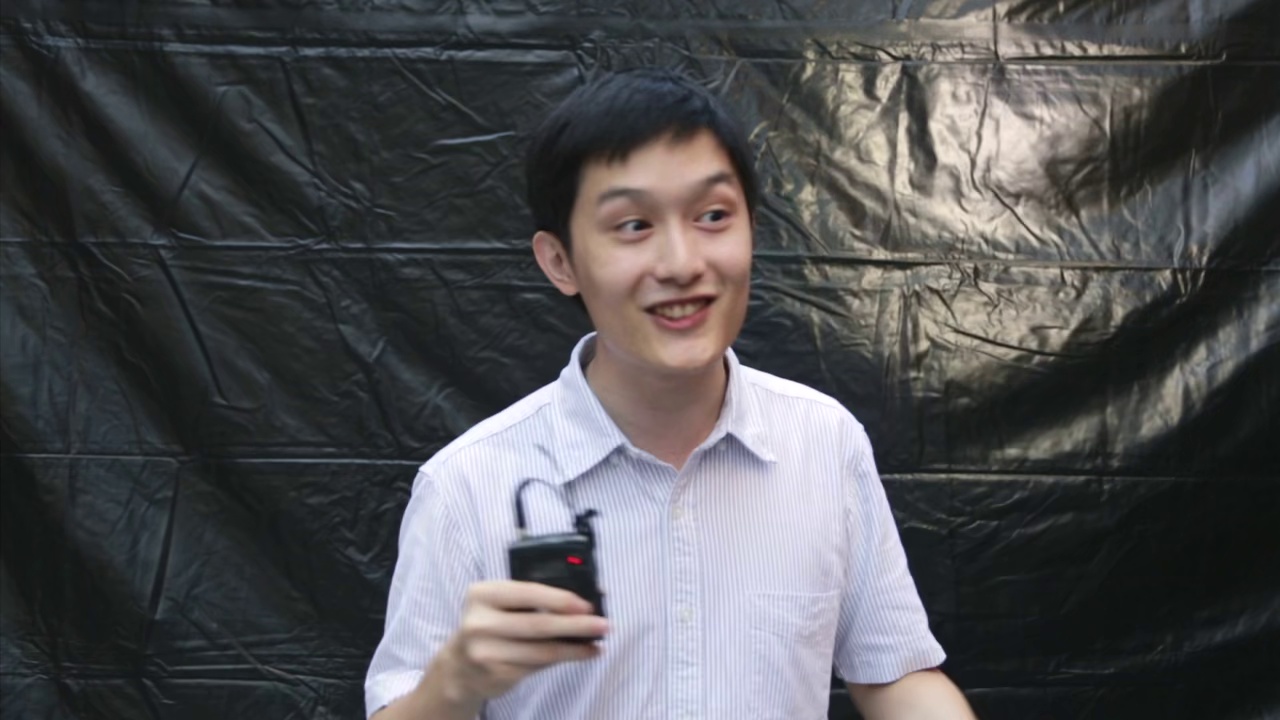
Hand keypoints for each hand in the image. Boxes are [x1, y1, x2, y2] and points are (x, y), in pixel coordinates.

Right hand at [441, 580, 608, 703]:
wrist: (459, 667)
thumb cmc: (490, 626)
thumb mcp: (500, 604)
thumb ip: (532, 600)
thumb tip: (582, 604)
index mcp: (482, 594)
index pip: (528, 593)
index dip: (560, 599)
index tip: (587, 605)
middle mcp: (479, 623)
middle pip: (538, 624)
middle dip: (576, 626)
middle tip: (603, 625)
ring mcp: (486, 652)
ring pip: (541, 650)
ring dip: (575, 648)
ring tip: (597, 644)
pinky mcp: (496, 675)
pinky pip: (537, 666)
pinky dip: (562, 660)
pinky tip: (579, 655)